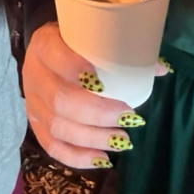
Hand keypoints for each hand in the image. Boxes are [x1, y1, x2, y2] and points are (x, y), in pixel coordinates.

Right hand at [23, 22, 169, 168]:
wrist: (43, 51)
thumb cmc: (72, 42)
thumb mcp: (87, 35)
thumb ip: (117, 47)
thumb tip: (161, 68)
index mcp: (45, 46)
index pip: (57, 57)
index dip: (77, 70)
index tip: (106, 83)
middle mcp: (35, 75)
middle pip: (61, 100)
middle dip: (98, 114)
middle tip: (128, 117)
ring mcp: (32, 103)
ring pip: (58, 127)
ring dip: (93, 138)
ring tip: (123, 140)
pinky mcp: (35, 124)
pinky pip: (52, 147)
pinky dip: (78, 157)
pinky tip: (103, 159)